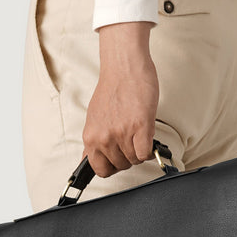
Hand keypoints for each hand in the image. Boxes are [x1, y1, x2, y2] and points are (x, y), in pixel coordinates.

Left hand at [84, 21, 158, 177]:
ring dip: (139, 151)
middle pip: (120, 166)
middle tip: (131, 140)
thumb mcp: (94, 118)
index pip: (100, 169)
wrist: (124, 67)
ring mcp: (122, 133)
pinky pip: (145, 154)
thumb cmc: (113, 89)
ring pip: (134, 160)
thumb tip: (87, 161)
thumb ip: (94, 140)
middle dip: (127, 157)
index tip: (118, 156)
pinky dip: (149, 149)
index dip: (112, 166)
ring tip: (138, 133)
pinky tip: (147, 136)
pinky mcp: (140, 127)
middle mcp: (104, 137)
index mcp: (91, 136)